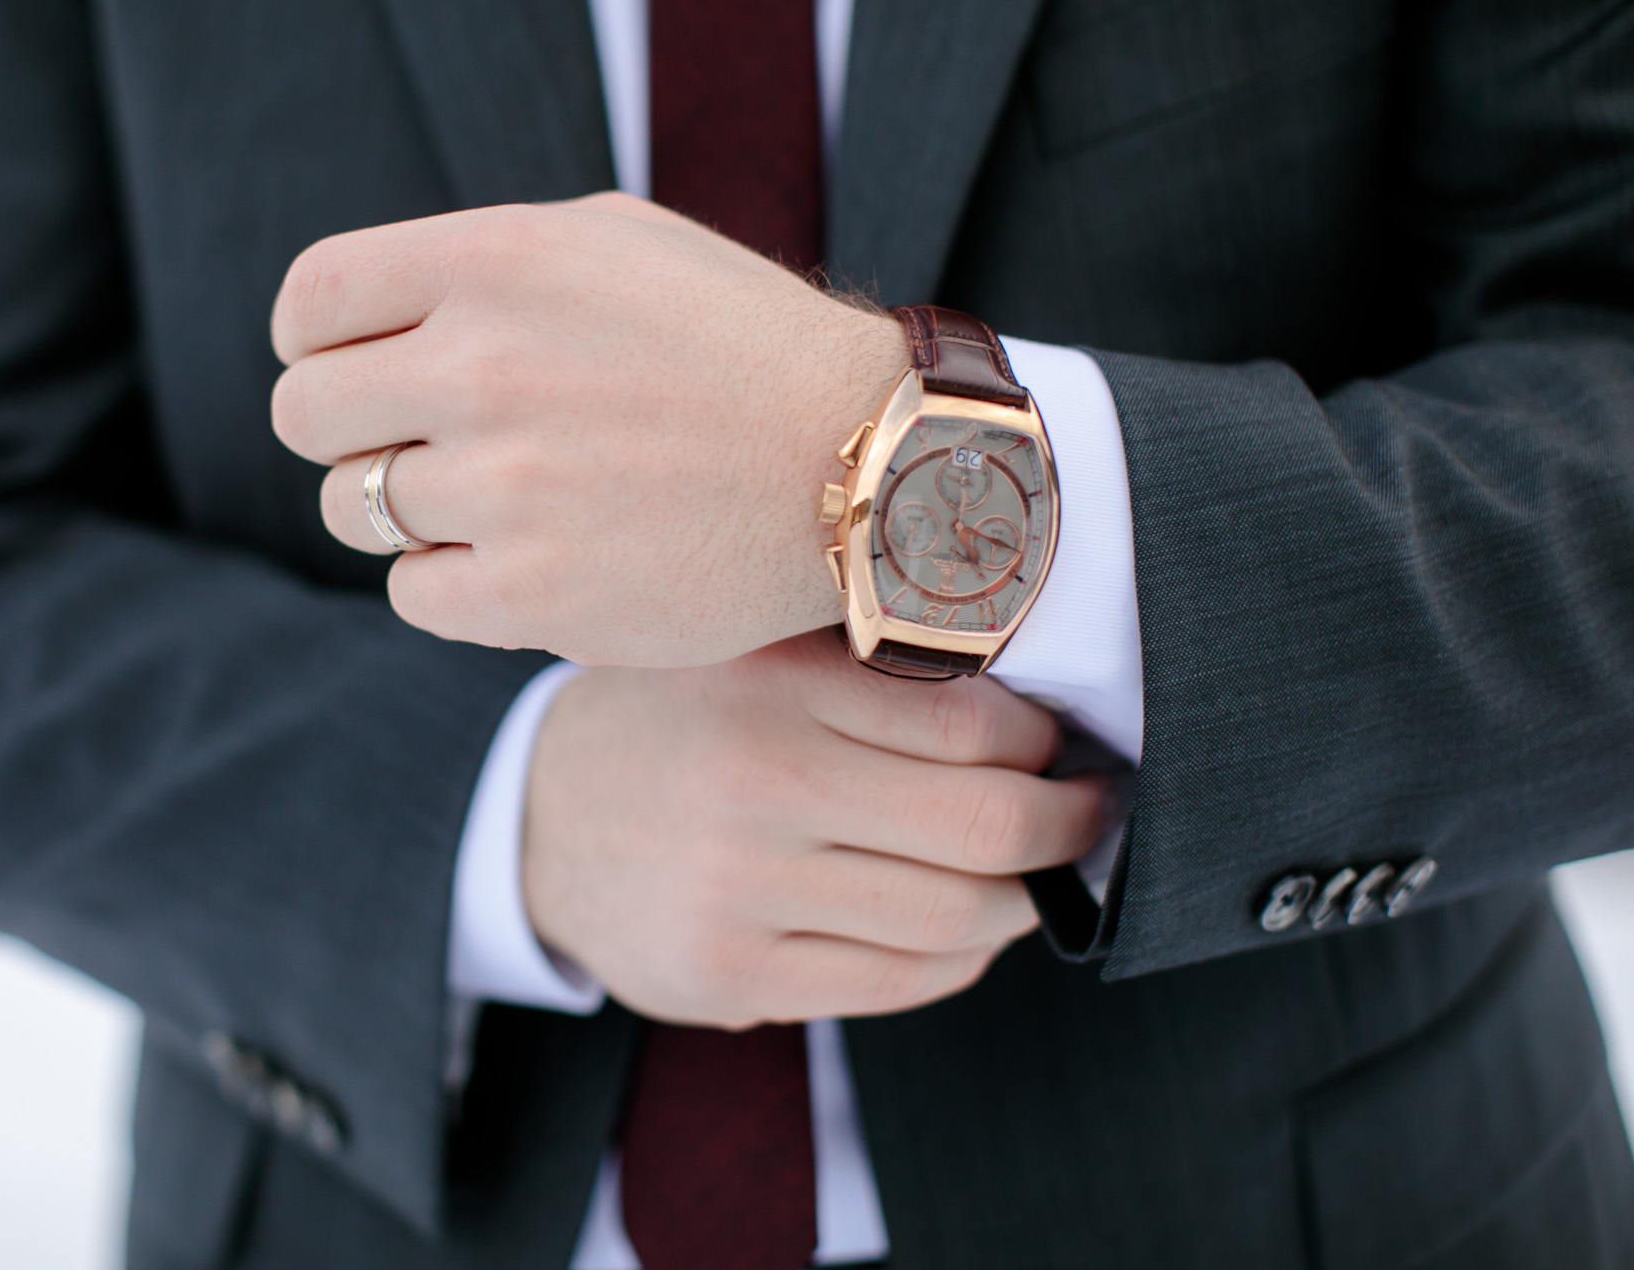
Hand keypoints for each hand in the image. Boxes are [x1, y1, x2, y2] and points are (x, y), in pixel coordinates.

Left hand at [269, 193, 906, 667]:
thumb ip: (476, 264)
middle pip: (305, 416)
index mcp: (497, 261)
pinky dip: (452, 585)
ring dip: (406, 510)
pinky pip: (411, 594)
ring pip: (351, 510)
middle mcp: (485, 366)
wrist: (868, 466)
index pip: (308, 306)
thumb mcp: (613, 242)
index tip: (357, 369)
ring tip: (500, 500)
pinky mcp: (530, 597)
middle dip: (350, 431)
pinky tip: (527, 560)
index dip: (316, 344)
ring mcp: (505, 487)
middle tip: (423, 444)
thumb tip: (353, 319)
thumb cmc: (736, 346)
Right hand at [521, 631, 1109, 1027]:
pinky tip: (958, 922)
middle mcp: (753, 782)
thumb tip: (1047, 714)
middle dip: (1069, 825)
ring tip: (1030, 872)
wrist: (544, 819)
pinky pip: (902, 980)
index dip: (1046, 741)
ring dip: (1023, 899)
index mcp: (769, 680)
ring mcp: (739, 890)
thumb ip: (877, 665)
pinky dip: (959, 955)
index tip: (1060, 743)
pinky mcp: (730, 977)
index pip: (974, 723)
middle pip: (986, 826)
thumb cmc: (687, 721)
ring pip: (956, 917)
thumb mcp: (758, 652)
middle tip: (1088, 810)